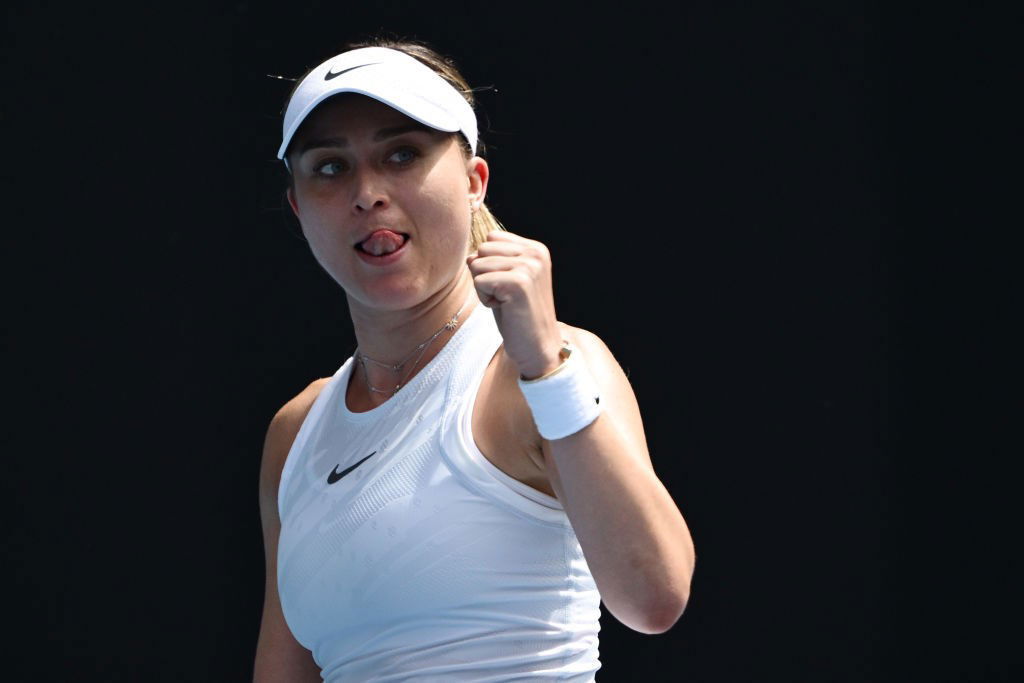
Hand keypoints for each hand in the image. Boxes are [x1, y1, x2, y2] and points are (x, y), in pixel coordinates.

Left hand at [466, 231, 564, 378]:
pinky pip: (479, 282)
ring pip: (477, 264)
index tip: (508, 285)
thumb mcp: (505, 281)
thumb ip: (491, 262)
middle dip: (484, 274)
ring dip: (484, 288)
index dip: (490, 263)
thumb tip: (470, 255)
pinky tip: (505, 309)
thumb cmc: (519, 315)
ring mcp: (529, 267)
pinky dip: (485, 300)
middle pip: (482, 249)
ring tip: (505, 303)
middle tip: (505, 296)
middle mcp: (535, 253)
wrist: (538, 347)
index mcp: (535, 248)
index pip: (491, 238)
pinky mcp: (519, 283)